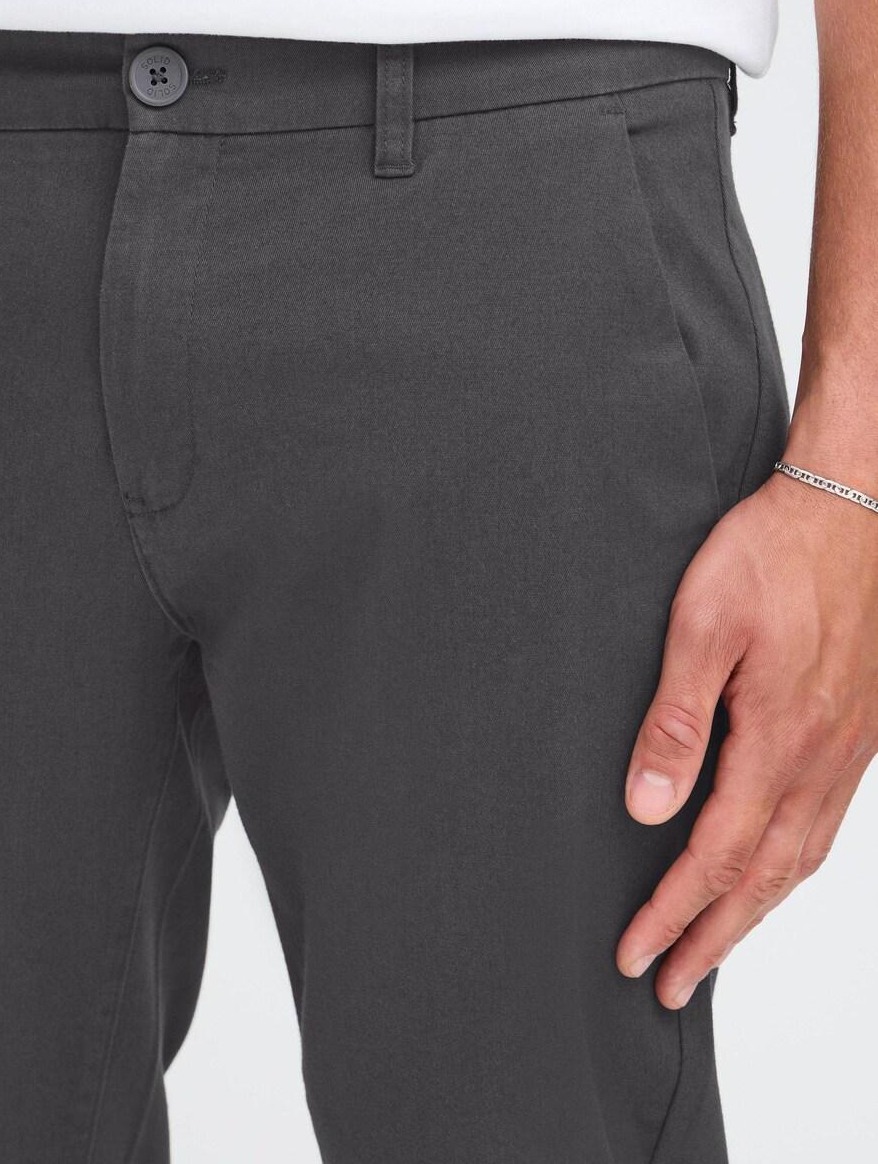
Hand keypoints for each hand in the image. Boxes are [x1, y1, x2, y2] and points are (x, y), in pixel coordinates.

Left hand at [616, 470, 877, 1007]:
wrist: (851, 507)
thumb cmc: (771, 554)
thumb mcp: (701, 626)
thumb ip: (675, 720)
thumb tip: (647, 806)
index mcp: (778, 739)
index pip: (716, 855)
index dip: (673, 912)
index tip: (637, 955)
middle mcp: (820, 759)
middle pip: (764, 878)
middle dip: (712, 938)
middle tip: (671, 986)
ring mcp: (847, 749)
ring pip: (801, 859)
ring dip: (754, 914)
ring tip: (715, 949)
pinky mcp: (857, 731)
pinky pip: (826, 825)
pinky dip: (793, 869)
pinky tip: (775, 872)